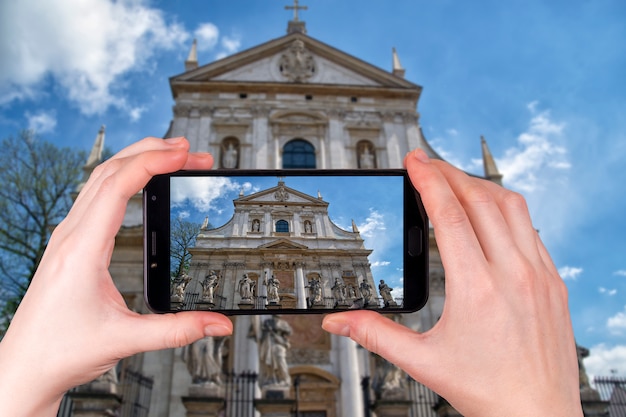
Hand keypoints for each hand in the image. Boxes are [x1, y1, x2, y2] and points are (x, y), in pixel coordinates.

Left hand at [0, 138, 232, 416]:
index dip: (153, 162)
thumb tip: (218, 324)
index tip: (184, 153)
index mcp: (82, 248)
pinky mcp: (71, 244)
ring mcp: (67, 236)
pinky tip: (140, 182)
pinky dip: (123, 178)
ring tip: (171, 157)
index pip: (118, 186)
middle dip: (151, 152)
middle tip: (189, 151)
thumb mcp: (125, 339)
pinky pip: (96, 195)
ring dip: (136, 160)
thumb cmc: (60, 351)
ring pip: (100, 179)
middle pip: (110, 171)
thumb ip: (178, 330)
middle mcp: (71, 235)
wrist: (24, 367)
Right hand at [322, 149, 582, 416]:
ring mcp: (540, 275)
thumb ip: (374, 334)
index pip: (449, 215)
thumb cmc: (486, 391)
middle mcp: (513, 274)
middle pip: (480, 200)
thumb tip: (336, 322)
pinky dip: (506, 210)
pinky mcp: (554, 282)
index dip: (428, 180)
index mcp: (477, 289)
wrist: (539, 416)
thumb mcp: (422, 362)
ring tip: (455, 181)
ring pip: (512, 207)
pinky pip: (531, 228)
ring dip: (480, 186)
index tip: (414, 160)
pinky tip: (490, 214)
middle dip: (449, 173)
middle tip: (427, 163)